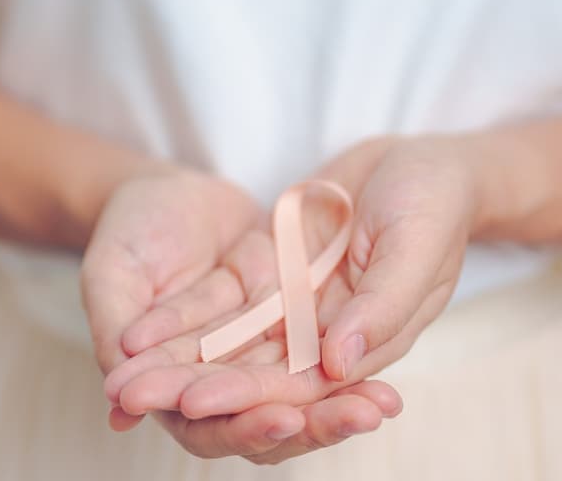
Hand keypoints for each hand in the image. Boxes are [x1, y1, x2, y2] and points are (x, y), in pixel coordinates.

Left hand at [106, 135, 474, 441]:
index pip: (307, 389)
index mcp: (369, 344)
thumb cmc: (435, 202)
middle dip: (201, 390)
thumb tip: (336, 364)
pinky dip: (189, 325)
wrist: (420, 160)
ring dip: (183, 367)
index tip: (197, 401)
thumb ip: (382, 306)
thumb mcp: (416, 245)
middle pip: (259, 378)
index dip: (252, 397)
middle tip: (139, 397)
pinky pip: (229, 309)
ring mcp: (301, 310)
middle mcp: (329, 339)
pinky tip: (141, 337)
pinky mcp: (278, 280)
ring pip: (235, 350)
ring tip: (127, 382)